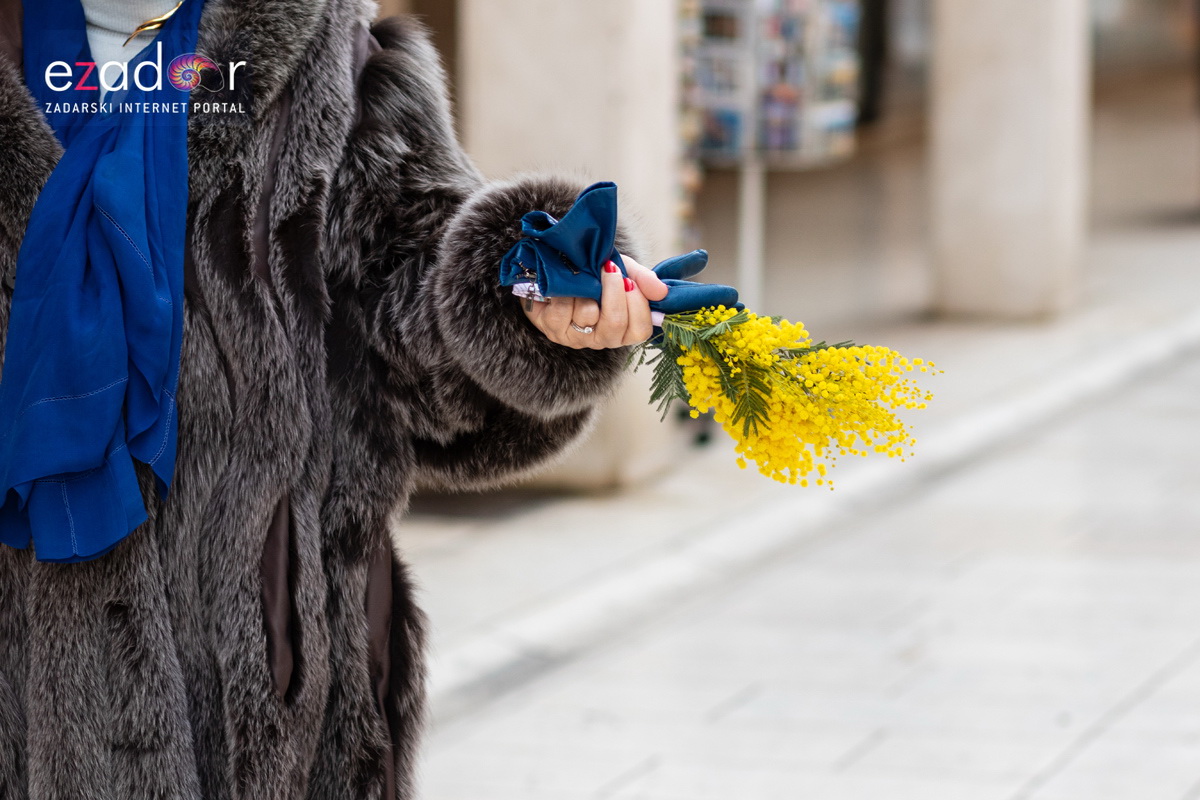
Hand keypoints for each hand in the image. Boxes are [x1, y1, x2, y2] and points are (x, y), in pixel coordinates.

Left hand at [522, 255, 668, 349]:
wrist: (559, 272)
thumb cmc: (595, 276)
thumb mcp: (623, 271)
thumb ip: (644, 280)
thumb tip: (662, 292)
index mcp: (624, 330)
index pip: (641, 330)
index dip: (637, 304)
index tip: (628, 280)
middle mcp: (602, 339)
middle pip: (616, 323)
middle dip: (613, 291)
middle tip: (608, 268)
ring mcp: (578, 338)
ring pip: (588, 315)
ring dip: (586, 290)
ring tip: (583, 279)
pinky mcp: (554, 331)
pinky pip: (563, 311)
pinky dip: (565, 293)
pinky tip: (565, 288)